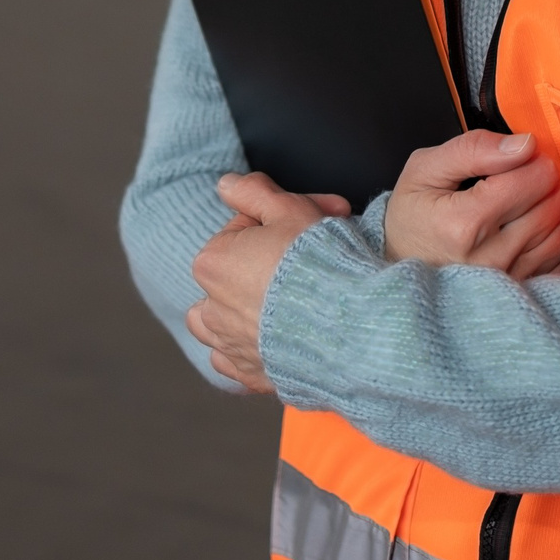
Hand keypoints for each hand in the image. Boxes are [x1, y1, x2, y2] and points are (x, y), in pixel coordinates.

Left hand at [188, 173, 349, 392]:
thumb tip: (225, 183)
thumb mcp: (289, 210)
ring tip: (282, 302)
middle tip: (311, 259)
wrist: (348, 325)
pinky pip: (237, 363)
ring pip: (222, 324)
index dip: (279, 223)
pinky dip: (251, 351)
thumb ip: (253, 192)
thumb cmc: (318, 263)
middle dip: (265, 263)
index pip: (240, 231)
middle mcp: (211, 309)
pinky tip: (278, 339)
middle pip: (232, 275)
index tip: (312, 223)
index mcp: (214, 262)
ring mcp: (230, 346)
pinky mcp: (251, 375)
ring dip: (243, 311)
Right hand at [383, 130, 559, 279]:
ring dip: (554, 204)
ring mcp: (508, 278)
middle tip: (525, 173)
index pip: (528, 181)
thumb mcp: (425, 169)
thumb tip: (525, 144)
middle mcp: (490, 257)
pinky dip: (557, 232)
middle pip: (549, 204)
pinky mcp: (521, 288)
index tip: (519, 156)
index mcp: (463, 225)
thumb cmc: (413, 214)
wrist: (400, 263)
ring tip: (529, 195)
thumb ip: (474, 149)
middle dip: (544, 180)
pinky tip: (537, 220)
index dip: (531, 159)